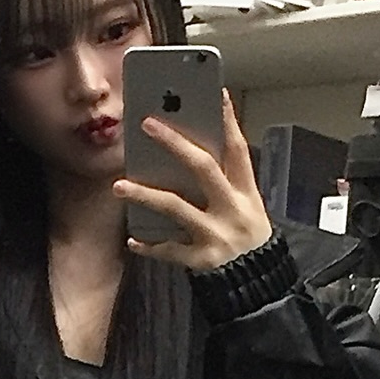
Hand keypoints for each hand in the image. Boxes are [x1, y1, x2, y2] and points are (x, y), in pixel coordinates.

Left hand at [113, 90, 273, 271]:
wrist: (259, 283)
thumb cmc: (248, 239)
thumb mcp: (247, 208)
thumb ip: (224, 185)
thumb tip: (186, 154)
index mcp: (247, 193)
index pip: (238, 150)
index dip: (228, 122)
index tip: (217, 95)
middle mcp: (233, 210)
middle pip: (204, 168)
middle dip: (175, 144)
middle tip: (148, 124)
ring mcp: (217, 235)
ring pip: (176, 208)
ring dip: (145, 195)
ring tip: (119, 186)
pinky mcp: (203, 260)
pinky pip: (170, 250)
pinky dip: (150, 246)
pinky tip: (133, 240)